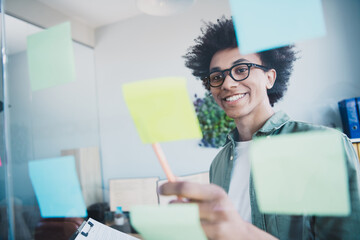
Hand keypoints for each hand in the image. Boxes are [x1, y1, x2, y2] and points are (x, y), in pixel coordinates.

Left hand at [160, 181, 276, 239]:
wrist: (242, 235)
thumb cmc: (222, 214)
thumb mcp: (213, 197)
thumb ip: (194, 190)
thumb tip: (172, 179)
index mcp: (215, 192)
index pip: (186, 187)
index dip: (169, 188)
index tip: (160, 189)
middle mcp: (217, 207)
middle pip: (182, 206)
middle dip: (172, 207)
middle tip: (169, 207)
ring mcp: (217, 224)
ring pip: (184, 221)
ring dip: (177, 220)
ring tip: (179, 219)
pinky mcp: (215, 236)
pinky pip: (190, 233)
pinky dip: (184, 231)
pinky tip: (187, 229)